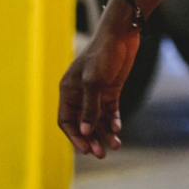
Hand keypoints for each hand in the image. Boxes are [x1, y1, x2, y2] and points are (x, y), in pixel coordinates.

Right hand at [57, 4, 139, 158]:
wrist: (121, 34)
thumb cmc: (102, 54)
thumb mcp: (94, 80)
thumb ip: (90, 106)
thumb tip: (85, 132)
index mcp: (68, 91)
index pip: (66, 121)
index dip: (74, 137)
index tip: (85, 150)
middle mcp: (80, 94)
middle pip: (83, 123)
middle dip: (91, 139)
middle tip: (101, 154)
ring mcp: (96, 92)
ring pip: (98, 119)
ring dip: (104, 133)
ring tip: (115, 146)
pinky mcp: (111, 89)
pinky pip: (110, 110)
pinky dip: (113, 120)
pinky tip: (118, 130)